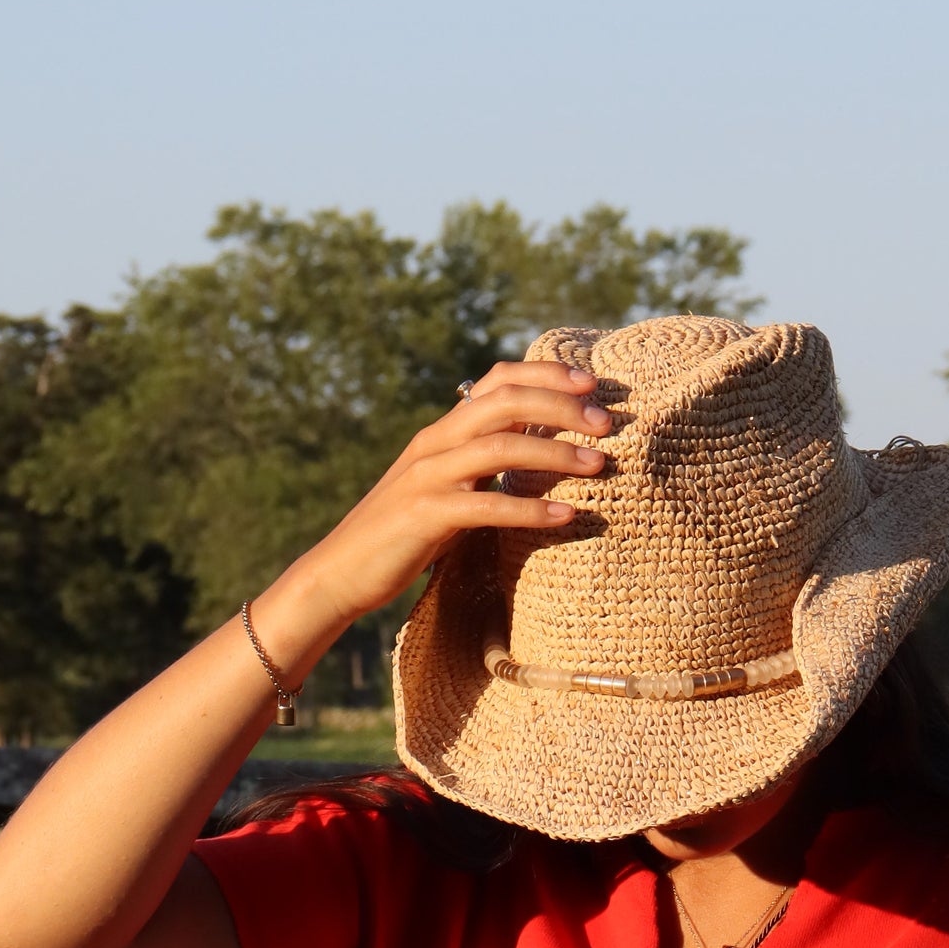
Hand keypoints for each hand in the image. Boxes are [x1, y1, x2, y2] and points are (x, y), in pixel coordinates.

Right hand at [280, 361, 610, 645]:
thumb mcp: (447, 489)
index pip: (498, 381)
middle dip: (561, 406)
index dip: (546, 375)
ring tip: (599, 465)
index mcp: (444, 432)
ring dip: (555, 453)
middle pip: (505, 402)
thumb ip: (482, 468)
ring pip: (500, 447)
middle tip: (607, 423)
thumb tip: (538, 458)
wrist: (340, 572)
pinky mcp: (424, 516)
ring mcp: (427, 477)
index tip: (592, 384)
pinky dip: (530, 510)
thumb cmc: (404, 535)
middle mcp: (435, 443)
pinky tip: (567, 518)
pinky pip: (485, 506)